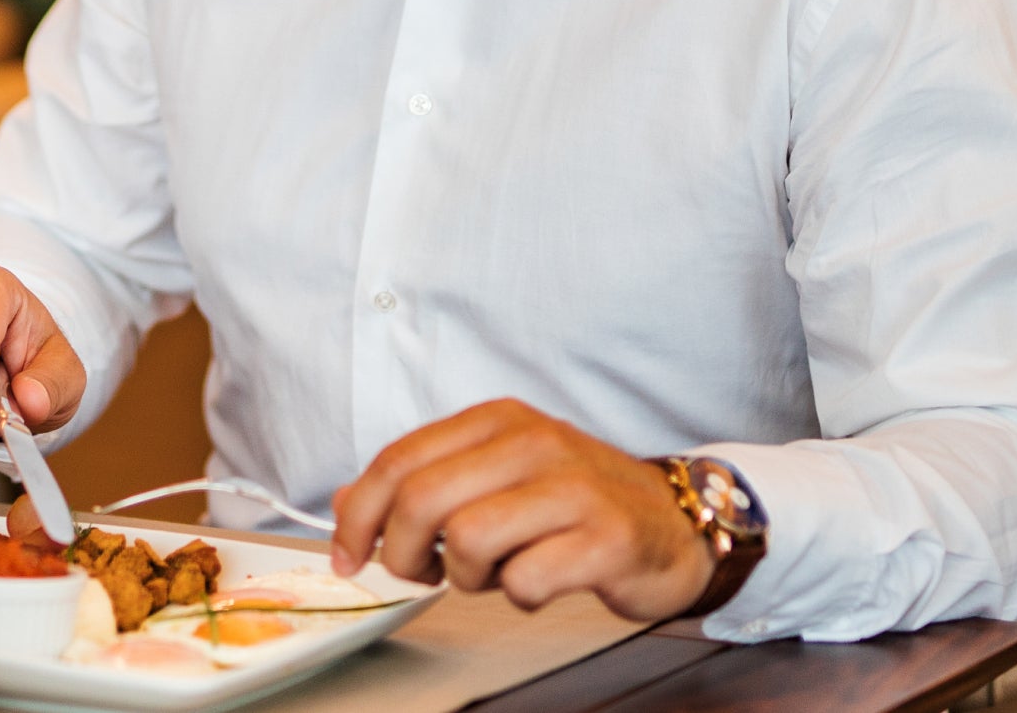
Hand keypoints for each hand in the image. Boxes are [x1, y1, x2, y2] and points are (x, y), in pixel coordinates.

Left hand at [330, 399, 714, 619]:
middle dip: (401, 552)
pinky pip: (524, 581)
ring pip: (466, 540)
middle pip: (421, 499)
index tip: (347, 555)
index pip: (400, 459)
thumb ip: (424, 480)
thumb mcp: (496, 474)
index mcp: (499, 420)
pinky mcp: (603, 538)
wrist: (672, 521)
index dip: (358, 513)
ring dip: (464, 577)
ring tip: (493, 572)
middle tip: (419, 573)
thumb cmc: (574, 501)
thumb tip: (344, 503)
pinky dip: (518, 595)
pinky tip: (538, 580)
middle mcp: (533, 442)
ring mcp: (571, 488)